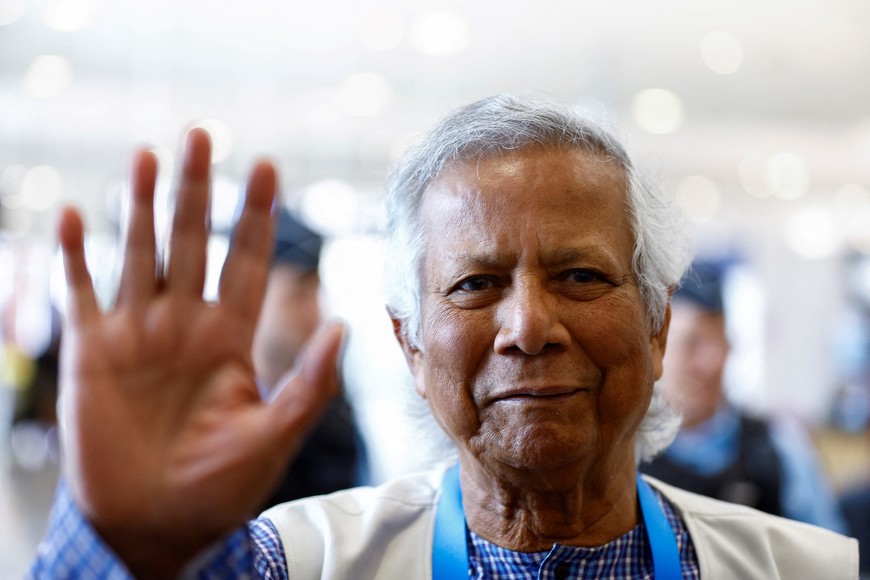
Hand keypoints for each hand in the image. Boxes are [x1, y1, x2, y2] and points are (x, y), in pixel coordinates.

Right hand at [56, 129, 343, 576]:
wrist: (156, 526)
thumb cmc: (219, 488)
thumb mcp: (273, 435)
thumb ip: (310, 382)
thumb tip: (346, 324)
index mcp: (231, 336)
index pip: (248, 260)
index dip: (258, 214)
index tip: (268, 166)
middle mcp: (185, 323)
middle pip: (194, 241)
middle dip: (199, 190)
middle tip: (204, 135)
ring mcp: (137, 333)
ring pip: (140, 252)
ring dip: (142, 205)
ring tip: (148, 155)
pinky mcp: (91, 353)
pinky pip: (79, 293)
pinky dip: (73, 256)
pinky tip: (76, 215)